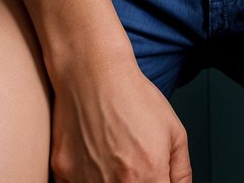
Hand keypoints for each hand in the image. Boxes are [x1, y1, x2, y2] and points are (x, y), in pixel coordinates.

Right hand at [49, 50, 191, 182]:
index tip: (152, 178)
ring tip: (113, 158)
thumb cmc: (133, 96)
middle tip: (133, 166)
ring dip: (109, 182)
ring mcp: (85, 182)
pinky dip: (85, 179)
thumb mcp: (174, 132)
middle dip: (137, 182)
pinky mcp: (62, 173)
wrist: (92, 71)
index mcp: (148, 177)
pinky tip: (93, 160)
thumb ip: (181, 174)